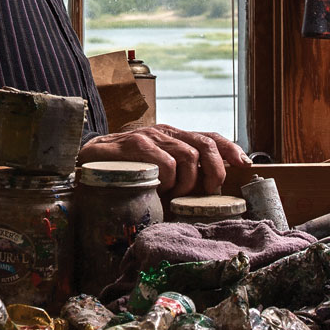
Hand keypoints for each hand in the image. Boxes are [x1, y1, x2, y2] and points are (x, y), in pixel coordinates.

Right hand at [77, 125, 250, 197]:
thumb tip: (206, 192)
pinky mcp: (135, 144)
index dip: (230, 149)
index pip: (210, 137)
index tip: (244, 165)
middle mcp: (165, 133)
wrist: (85, 161)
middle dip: (215, 170)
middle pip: (205, 145)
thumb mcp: (156, 170)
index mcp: (174, 137)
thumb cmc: (123, 170)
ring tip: (175, 196)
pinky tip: (159, 189)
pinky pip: (165, 162)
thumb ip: (177, 174)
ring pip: (188, 156)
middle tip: (209, 192)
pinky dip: (169, 180)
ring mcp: (150, 136)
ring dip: (188, 182)